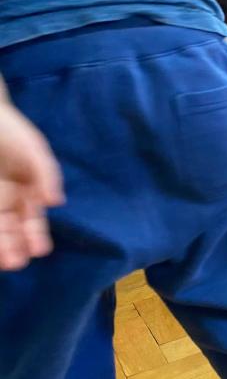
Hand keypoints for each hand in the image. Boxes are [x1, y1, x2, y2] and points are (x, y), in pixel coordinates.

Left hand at [0, 100, 64, 269]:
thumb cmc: (11, 130)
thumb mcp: (34, 151)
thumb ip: (46, 175)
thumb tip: (55, 202)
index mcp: (26, 190)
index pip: (31, 218)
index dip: (35, 235)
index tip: (40, 250)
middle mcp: (6, 198)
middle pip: (11, 228)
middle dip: (15, 246)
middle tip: (17, 263)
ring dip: (2, 244)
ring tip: (6, 261)